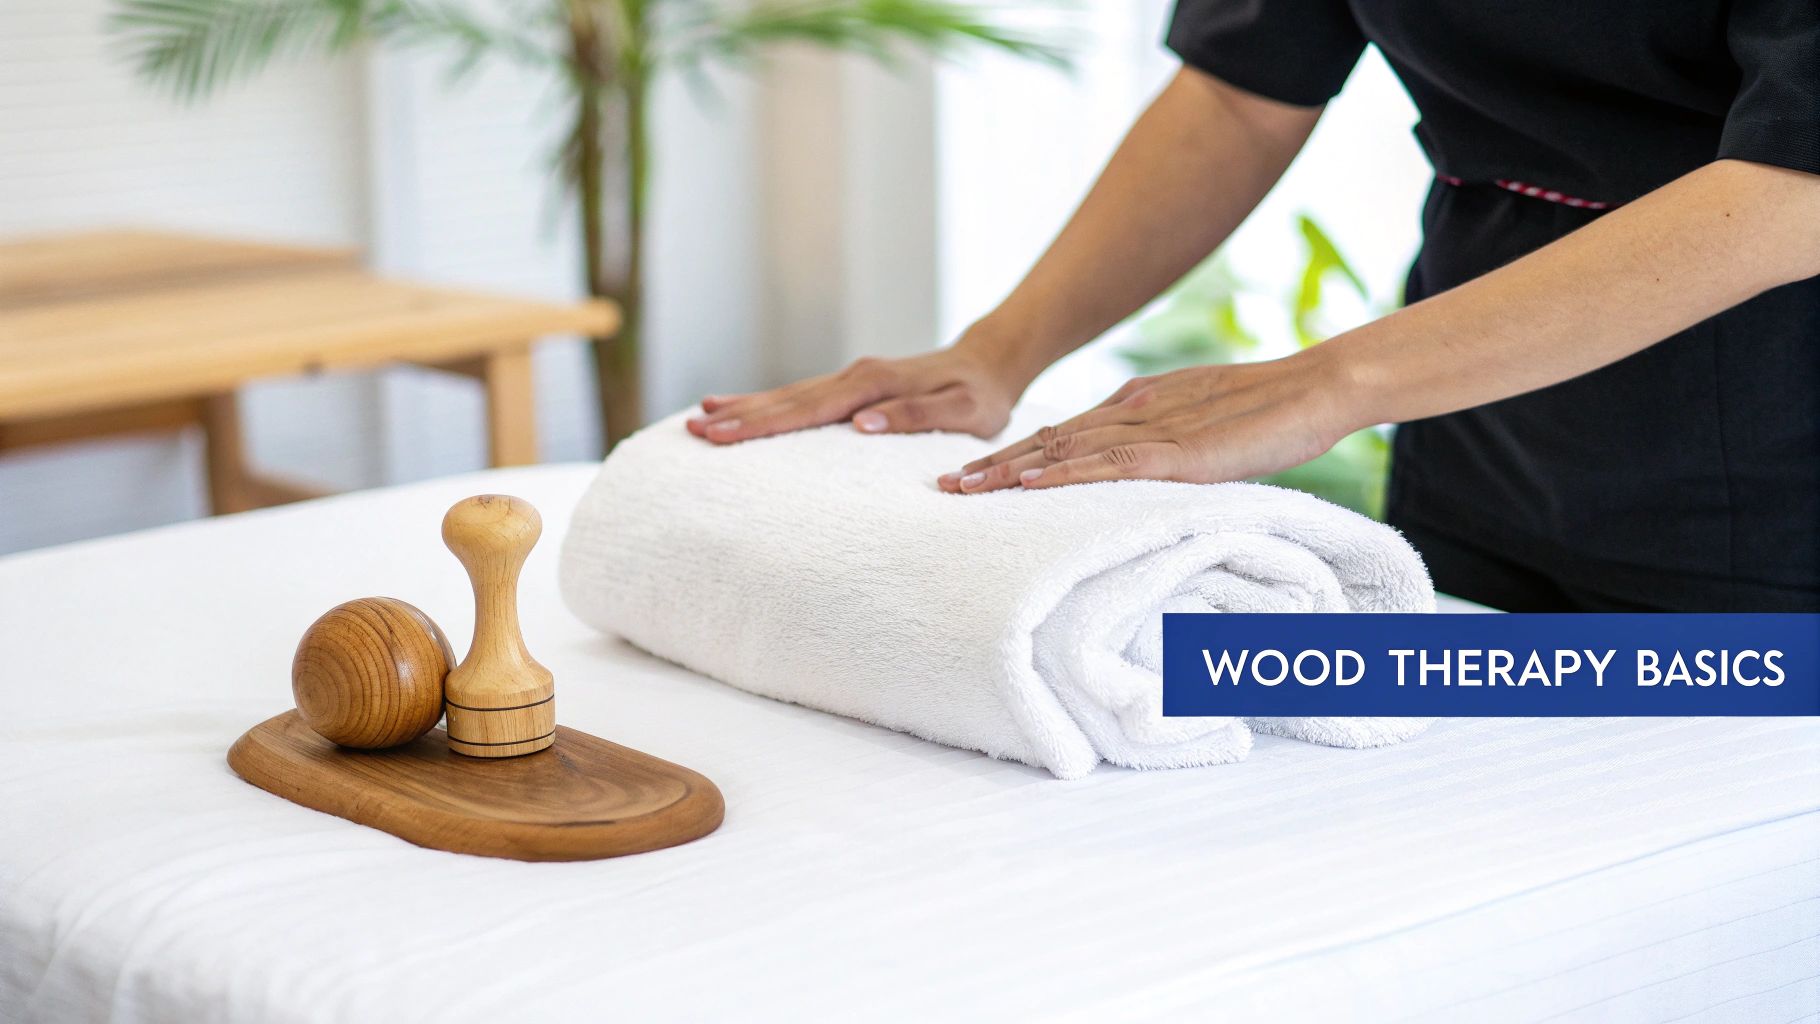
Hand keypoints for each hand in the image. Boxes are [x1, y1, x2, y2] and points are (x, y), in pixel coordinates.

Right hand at [688, 333, 1031, 443]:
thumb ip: (916, 417)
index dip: (762, 422)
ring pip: (787, 396)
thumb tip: (862, 424)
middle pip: (786, 401)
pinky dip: (766, 404)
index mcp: (875, 384)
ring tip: (698, 421)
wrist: (989, 363)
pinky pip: (800, 397)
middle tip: (692, 433)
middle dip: (738, 417)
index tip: (721, 434)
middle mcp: (855, 377)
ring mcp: (850, 379)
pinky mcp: (850, 387)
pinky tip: (737, 409)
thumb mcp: (963, 412)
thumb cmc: (980, 395)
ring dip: (744, 409)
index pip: (808, 408)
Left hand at [939, 351, 1357, 492]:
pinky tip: (1029, 485)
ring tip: (966, 489)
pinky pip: (1107, 464)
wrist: (1318, 387)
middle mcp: (1133, 411)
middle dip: (995, 465)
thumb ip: (1166, 441)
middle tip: (946, 486)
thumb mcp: (1205, 426)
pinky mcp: (1176, 452)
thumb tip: (1139, 466)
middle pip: (1049, 441)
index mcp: (1139, 404)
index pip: (1065, 433)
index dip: (1018, 454)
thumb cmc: (1273, 412)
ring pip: (1065, 451)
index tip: (977, 473)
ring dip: (1012, 472)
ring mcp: (1152, 429)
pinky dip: (1064, 475)